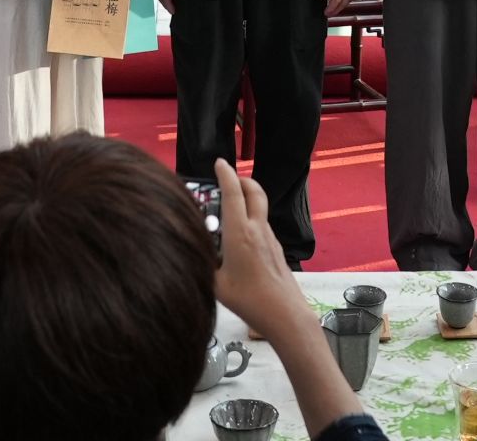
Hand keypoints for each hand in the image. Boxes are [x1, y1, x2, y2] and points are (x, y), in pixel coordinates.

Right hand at [212, 161, 305, 338]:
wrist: (284, 314)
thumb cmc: (250, 300)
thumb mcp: (216, 285)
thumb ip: (204, 264)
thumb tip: (192, 254)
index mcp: (240, 233)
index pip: (233, 193)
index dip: (225, 174)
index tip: (219, 163)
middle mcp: (257, 229)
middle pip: (254, 191)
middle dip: (242, 179)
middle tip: (229, 180)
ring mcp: (270, 238)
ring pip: (259, 208)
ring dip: (247, 200)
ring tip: (230, 211)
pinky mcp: (276, 249)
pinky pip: (262, 225)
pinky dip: (251, 220)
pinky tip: (240, 238)